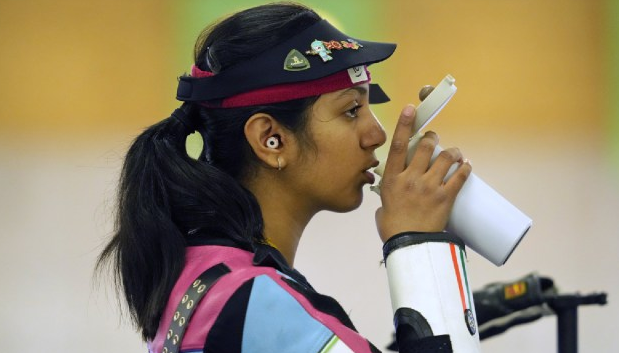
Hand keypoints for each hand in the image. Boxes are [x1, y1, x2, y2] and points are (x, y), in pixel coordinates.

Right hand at [375, 104, 471, 242]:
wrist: (409, 245)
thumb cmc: (393, 228)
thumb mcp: (384, 205)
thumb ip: (389, 194)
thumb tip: (391, 194)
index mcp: (393, 179)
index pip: (398, 145)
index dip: (405, 124)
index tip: (410, 109)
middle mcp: (410, 179)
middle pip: (426, 147)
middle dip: (433, 138)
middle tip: (436, 140)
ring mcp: (429, 187)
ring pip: (445, 158)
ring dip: (453, 152)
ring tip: (455, 154)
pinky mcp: (445, 197)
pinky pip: (459, 177)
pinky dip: (465, 168)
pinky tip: (466, 165)